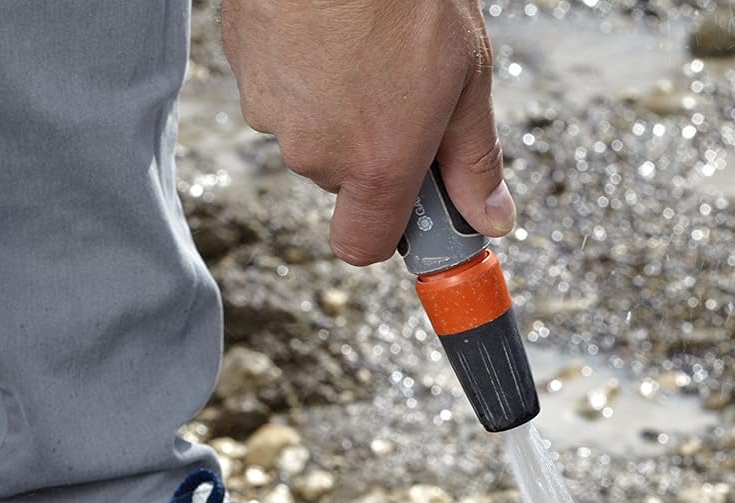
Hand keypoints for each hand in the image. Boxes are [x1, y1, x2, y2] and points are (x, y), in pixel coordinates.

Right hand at [222, 0, 515, 265]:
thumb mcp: (466, 77)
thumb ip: (473, 160)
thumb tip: (491, 218)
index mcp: (376, 167)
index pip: (363, 245)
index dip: (386, 229)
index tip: (410, 206)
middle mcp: (317, 153)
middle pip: (342, 178)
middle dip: (370, 145)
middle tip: (399, 86)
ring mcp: (272, 112)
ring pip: (309, 128)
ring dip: (334, 102)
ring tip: (362, 42)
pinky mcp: (243, 67)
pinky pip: (278, 85)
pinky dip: (300, 66)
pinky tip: (324, 25)